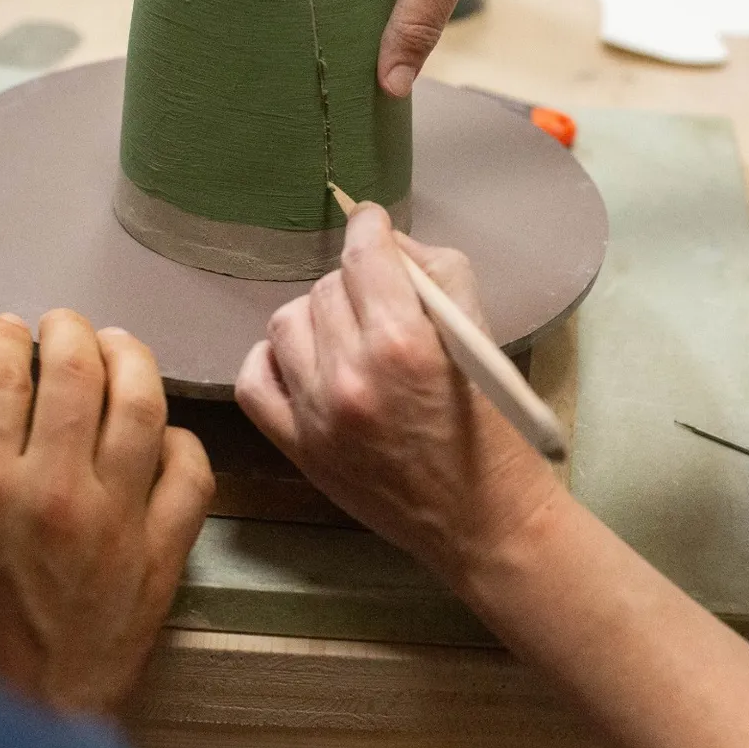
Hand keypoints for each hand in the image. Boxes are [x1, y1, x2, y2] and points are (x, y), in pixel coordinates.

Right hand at [0, 310, 213, 714]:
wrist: (7, 728)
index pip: (2, 378)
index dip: (4, 339)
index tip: (8, 329)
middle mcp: (56, 490)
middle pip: (80, 375)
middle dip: (71, 332)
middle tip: (64, 324)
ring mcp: (119, 521)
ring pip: (145, 409)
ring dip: (134, 362)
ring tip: (120, 346)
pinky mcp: (163, 555)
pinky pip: (193, 477)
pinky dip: (184, 442)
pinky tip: (166, 432)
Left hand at [235, 204, 559, 580]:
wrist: (483, 522)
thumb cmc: (494, 429)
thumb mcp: (481, 335)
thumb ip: (437, 275)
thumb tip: (388, 243)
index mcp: (402, 342)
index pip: (364, 253)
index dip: (370, 228)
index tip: (374, 226)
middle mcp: (351, 374)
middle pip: (328, 287)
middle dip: (357, 285)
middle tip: (382, 304)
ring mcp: (316, 414)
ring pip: (287, 323)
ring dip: (318, 319)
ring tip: (347, 336)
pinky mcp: (298, 448)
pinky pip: (254, 380)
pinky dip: (273, 360)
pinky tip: (303, 362)